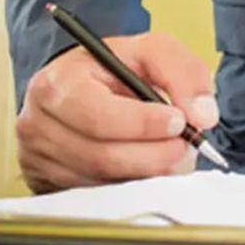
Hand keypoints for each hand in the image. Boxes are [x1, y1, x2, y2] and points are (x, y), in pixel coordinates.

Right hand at [16, 32, 217, 193]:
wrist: (82, 86)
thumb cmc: (114, 68)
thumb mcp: (152, 52)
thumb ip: (183, 73)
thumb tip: (202, 114)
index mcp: (60, 83)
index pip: (98, 116)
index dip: (144, 124)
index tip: (179, 122)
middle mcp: (41, 122)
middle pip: (102, 155)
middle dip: (155, 154)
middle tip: (186, 145)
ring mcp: (42, 156)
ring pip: (104, 179)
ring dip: (150, 171)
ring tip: (174, 153)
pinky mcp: (49, 181)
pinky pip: (99, 193)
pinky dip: (133, 181)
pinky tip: (148, 164)